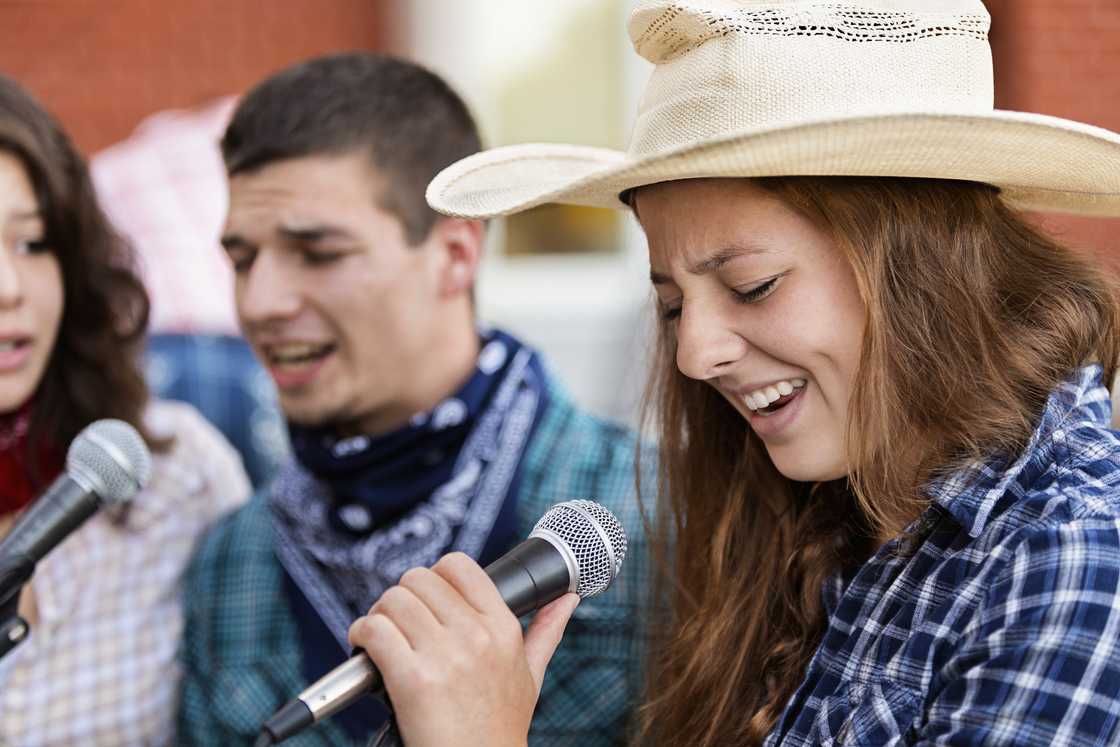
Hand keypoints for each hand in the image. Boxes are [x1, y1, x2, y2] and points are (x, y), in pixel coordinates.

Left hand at [348, 552, 578, 746]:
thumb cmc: (500, 728)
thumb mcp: (530, 676)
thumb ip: (547, 632)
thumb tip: (568, 600)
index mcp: (503, 627)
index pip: (458, 566)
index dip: (434, 576)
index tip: (426, 598)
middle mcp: (475, 634)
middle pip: (418, 579)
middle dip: (401, 597)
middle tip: (397, 621)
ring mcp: (445, 655)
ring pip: (393, 600)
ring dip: (378, 615)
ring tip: (380, 636)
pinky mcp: (413, 679)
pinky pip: (375, 630)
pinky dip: (362, 635)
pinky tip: (366, 650)